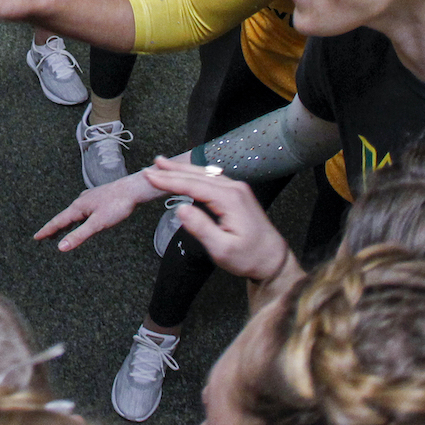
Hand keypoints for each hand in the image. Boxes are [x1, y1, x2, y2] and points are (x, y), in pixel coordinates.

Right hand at [34, 170, 161, 251]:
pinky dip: (77, 218)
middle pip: (64, 217)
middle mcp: (81, 202)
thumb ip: (79, 235)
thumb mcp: (97, 224)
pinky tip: (83, 218)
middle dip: (54, 228)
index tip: (36, 237)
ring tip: (61, 230)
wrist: (132, 190)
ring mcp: (90, 199)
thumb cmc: (117, 205)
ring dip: (66, 223)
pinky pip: (83, 210)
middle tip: (45, 237)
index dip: (46, 231)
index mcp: (78, 207)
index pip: (58, 222)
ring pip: (74, 214)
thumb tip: (61, 247)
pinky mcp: (98, 199)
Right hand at [141, 158, 290, 283]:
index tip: (150, 177)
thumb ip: (201, 228)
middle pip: (197, 175)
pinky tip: (186, 172)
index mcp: (230, 199)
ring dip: (182, 170)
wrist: (274, 260)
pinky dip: (194, 175)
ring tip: (162, 164)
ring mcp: (237, 189)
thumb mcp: (222, 249)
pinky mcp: (237, 194)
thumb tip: (179, 208)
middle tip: (150, 167)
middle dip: (172, 171)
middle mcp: (234, 188)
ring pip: (204, 174)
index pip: (193, 185)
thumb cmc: (249, 258)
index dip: (170, 180)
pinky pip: (211, 178)